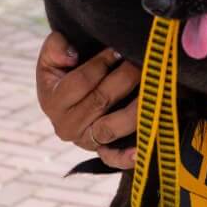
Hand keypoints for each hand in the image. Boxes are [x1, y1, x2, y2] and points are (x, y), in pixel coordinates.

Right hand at [35, 32, 138, 167]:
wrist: (67, 100)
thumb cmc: (64, 73)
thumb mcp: (52, 57)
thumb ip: (55, 47)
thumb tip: (72, 56)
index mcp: (52, 102)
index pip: (81, 81)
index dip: (101, 63)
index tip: (119, 49)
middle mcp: (66, 126)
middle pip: (101, 100)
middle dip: (125, 78)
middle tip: (144, 63)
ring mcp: (85, 141)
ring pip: (112, 127)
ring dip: (136, 108)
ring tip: (154, 89)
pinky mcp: (100, 151)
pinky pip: (113, 158)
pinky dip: (126, 157)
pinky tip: (140, 151)